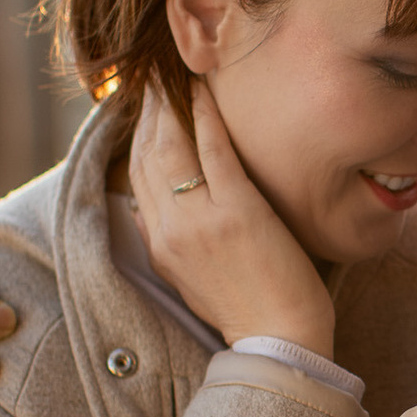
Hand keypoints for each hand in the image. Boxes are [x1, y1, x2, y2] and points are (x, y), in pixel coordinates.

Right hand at [126, 79, 332, 358]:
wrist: (279, 343)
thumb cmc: (249, 312)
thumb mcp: (190, 281)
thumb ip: (168, 243)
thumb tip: (149, 213)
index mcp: (158, 247)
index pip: (136, 177)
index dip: (138, 135)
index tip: (145, 107)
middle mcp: (169, 230)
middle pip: (146, 155)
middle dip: (148, 110)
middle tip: (155, 77)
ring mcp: (199, 219)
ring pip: (171, 146)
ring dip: (170, 103)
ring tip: (175, 73)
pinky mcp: (235, 211)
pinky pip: (212, 149)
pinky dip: (205, 115)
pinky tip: (205, 91)